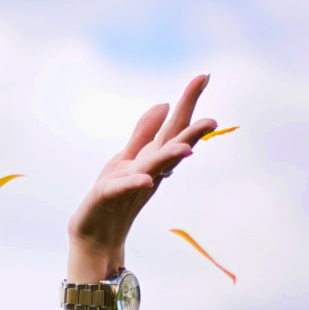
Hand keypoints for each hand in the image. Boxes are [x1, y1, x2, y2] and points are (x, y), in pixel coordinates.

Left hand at [66, 75, 216, 274]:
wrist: (95, 234)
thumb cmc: (114, 196)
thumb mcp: (129, 157)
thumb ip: (145, 132)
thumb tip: (165, 104)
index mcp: (153, 157)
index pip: (175, 127)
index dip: (188, 101)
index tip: (204, 75)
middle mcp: (149, 170)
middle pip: (172, 147)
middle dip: (191, 133)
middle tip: (213, 120)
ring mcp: (132, 184)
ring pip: (155, 167)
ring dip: (170, 157)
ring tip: (187, 149)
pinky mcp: (111, 197)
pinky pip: (124, 188)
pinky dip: (135, 183)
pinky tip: (146, 180)